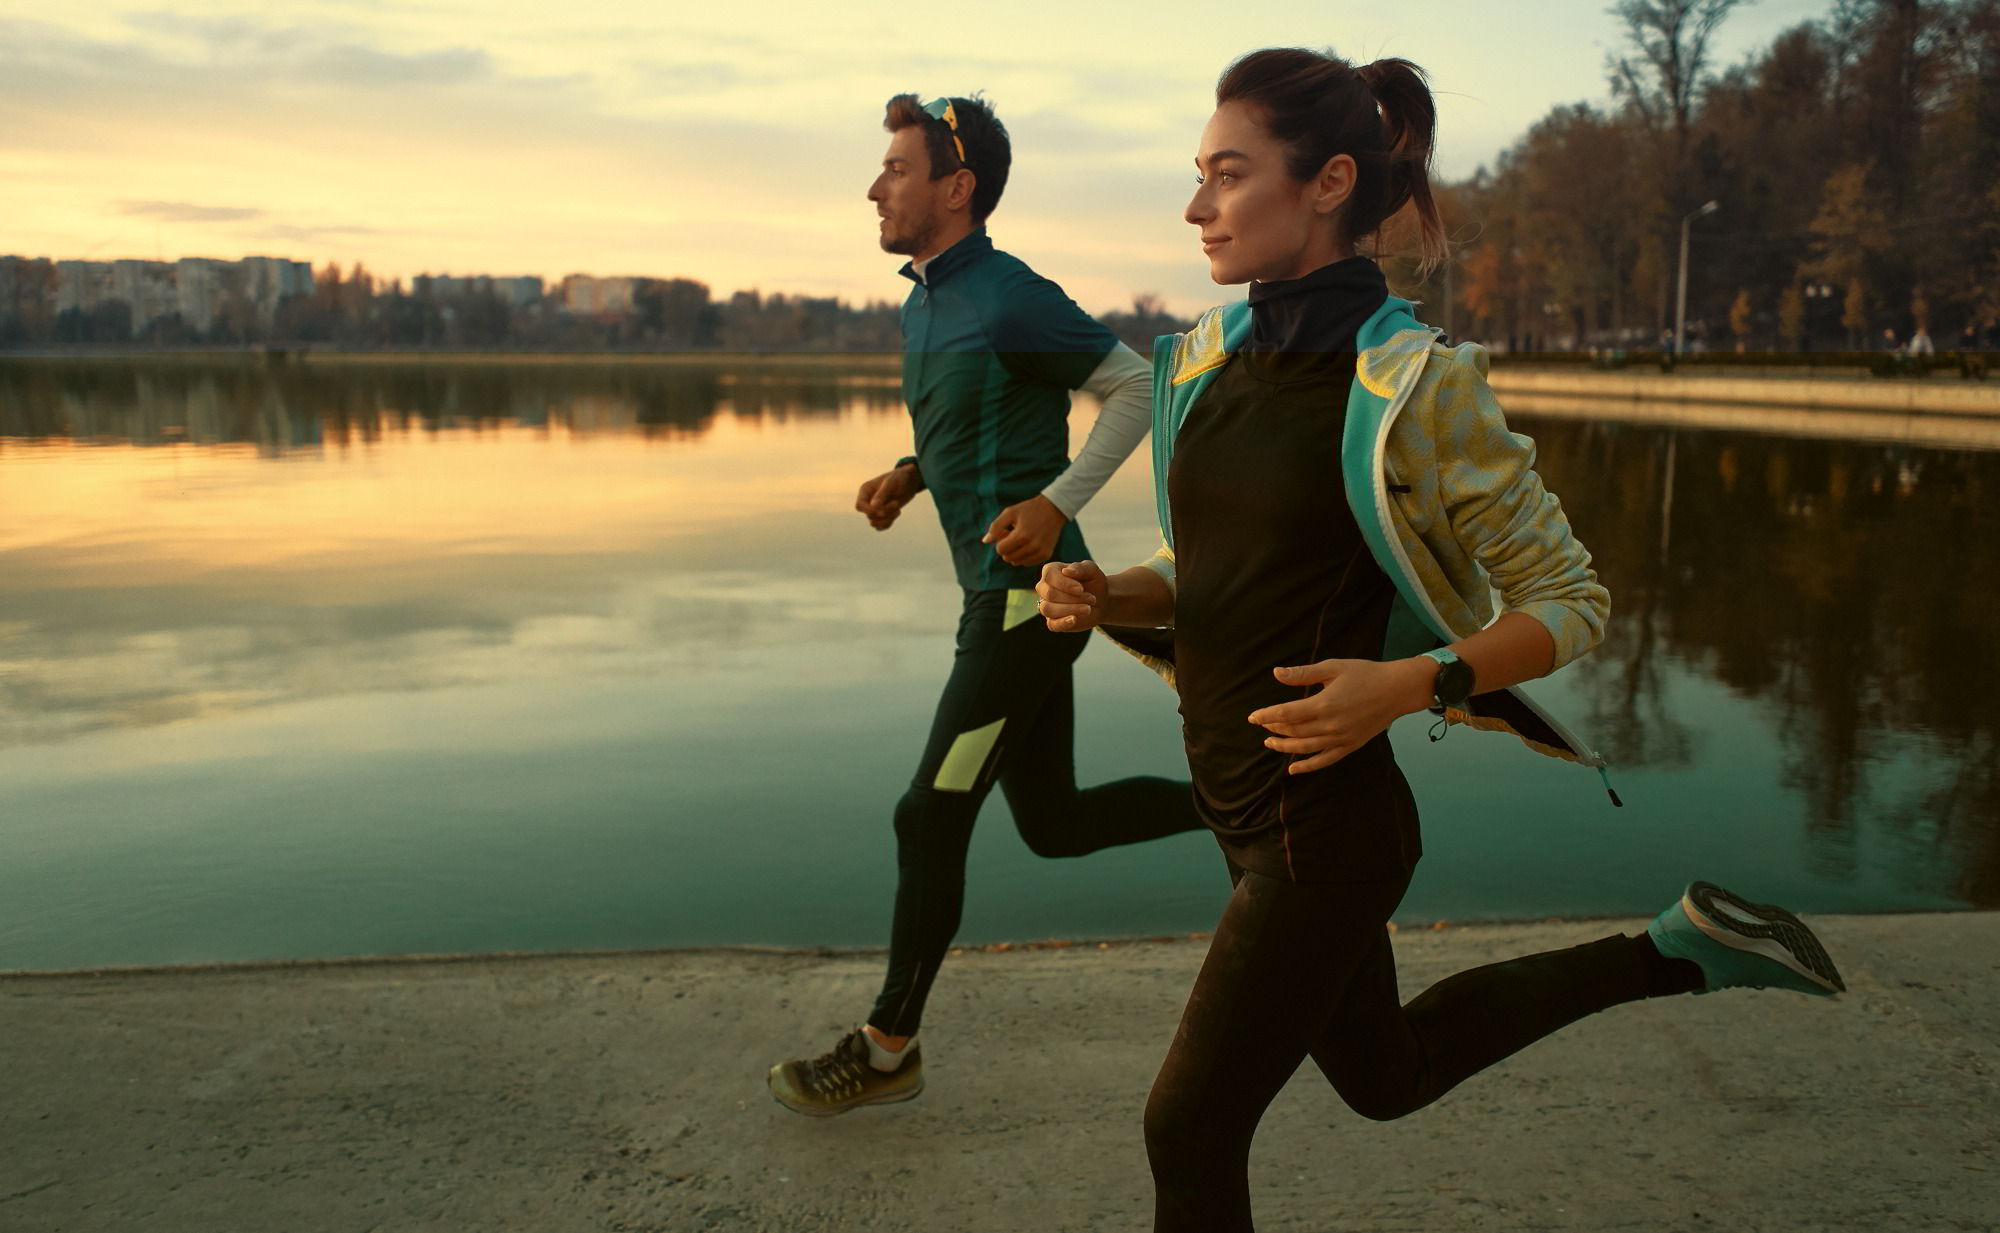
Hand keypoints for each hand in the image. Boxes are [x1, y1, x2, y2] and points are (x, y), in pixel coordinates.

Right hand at [856, 464, 918, 530]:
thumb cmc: (899, 478)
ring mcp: (874, 508)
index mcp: (866, 490)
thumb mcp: (891, 483)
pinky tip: (897, 512)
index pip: (859, 506)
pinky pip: (880, 526)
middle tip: (896, 503)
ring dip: (887, 520)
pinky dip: (889, 523)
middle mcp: (867, 500)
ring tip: (898, 510)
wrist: (909, 481)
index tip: (883, 511)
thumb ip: (882, 494)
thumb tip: (873, 506)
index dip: (870, 511)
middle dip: (885, 512)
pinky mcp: (881, 515)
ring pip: (874, 523)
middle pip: (870, 515)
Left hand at [983, 495, 1066, 566]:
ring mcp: (1041, 552)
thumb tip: (985, 541)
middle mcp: (1033, 546)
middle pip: (1008, 558)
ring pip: (1017, 562)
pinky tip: (1029, 543)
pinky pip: (1027, 563)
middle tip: (1013, 535)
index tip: (1007, 531)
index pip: (1000, 550)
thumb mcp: (1010, 513)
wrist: (1053, 509)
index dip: (1000, 541)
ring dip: (1015, 553)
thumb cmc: (1028, 510)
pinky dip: (1024, 555)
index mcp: (1022, 535)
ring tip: (1021, 539)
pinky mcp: (1046, 555)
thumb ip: (995, 527)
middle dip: (1007, 547)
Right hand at [1036, 560, 1107, 632]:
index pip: (1050, 576)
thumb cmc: (1093, 581)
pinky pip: (1052, 625)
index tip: (1081, 589)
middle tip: (1092, 599)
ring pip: (1048, 609)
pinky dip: (1063, 623)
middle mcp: (1044, 588)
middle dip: (1073, 598)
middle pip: (1050, 594)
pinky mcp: (1053, 621)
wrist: (1101, 600)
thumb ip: (1080, 568)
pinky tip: (1075, 620)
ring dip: (1071, 609)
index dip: (1065, 584)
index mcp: (1050, 571)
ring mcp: (1046, 605)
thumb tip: (1066, 571)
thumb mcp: (1091, 570)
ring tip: (1088, 609)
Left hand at [1247, 657, 1435, 773]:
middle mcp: (1330, 725)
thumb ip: (1303, 673)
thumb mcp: (1332, 667)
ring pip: (1305, 748)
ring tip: (1269, 743)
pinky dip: (1307, 766)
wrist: (1396, 690)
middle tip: (1262, 723)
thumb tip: (1276, 673)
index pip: (1286, 714)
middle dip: (1273, 728)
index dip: (1266, 716)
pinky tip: (1293, 769)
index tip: (1252, 717)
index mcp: (1324, 704)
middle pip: (1293, 731)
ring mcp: (1340, 738)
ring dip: (1284, 747)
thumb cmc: (1365, 674)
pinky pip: (1325, 760)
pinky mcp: (1350, 746)